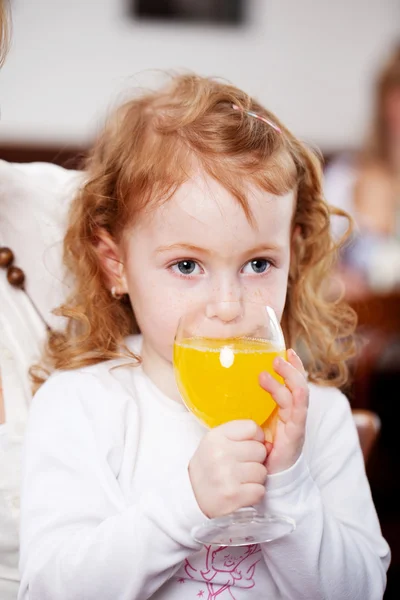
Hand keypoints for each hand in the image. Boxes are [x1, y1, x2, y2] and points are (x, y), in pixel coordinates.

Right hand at [189, 420, 267, 518]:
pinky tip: (240, 492)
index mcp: (216, 437)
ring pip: (262, 472)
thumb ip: (242, 436)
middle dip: (255, 460)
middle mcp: (219, 453)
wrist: (191, 497)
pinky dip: (253, 494)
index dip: (254, 439)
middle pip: (260, 450)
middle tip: (240, 467)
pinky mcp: (232, 495)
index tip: (245, 448)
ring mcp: (225, 475)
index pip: (253, 428)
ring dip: (254, 479)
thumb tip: (269, 445)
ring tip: (239, 480)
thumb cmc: (209, 467)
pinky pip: (259, 490)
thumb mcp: (217, 443)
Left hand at [259, 349, 308, 474]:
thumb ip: (248, 410)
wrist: (267, 480)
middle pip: (299, 386)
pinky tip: (282, 389)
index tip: (286, 350)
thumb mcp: (252, 425)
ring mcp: (297, 424)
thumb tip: (227, 391)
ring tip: (275, 366)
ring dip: (289, 378)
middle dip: (292, 369)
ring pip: (299, 394)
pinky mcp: (295, 434)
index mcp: (285, 412)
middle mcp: (294, 415)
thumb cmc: (258, 452)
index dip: (292, 367)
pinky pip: (298, 411)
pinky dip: (291, 396)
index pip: (292, 385)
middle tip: (279, 356)